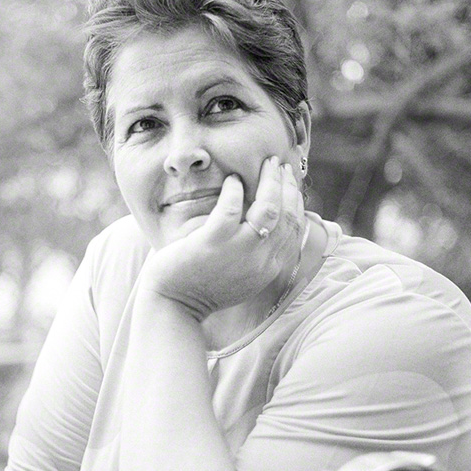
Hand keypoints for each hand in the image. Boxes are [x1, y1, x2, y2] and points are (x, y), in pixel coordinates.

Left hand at [140, 156, 305, 320]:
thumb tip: (265, 226)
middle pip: (286, 215)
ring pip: (267, 208)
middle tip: (278, 165)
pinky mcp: (213, 242)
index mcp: (270, 268)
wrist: (175, 307)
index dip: (295, 201)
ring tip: (266, 163)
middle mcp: (262, 260)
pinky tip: (231, 179)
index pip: (294, 228)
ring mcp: (239, 251)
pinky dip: (233, 190)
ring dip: (270, 181)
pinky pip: (230, 207)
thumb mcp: (241, 276)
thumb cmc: (203, 288)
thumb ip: (257, 254)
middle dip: (286, 185)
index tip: (289, 183)